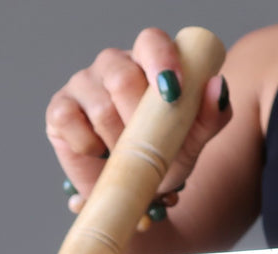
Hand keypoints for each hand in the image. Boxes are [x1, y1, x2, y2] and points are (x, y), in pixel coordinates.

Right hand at [45, 28, 231, 204]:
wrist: (140, 188)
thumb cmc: (169, 153)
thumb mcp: (196, 138)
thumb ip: (212, 113)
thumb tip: (217, 85)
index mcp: (150, 62)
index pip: (152, 41)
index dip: (162, 61)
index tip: (174, 91)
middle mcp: (114, 66)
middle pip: (122, 78)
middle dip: (140, 119)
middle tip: (150, 144)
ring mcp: (84, 84)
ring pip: (100, 106)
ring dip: (119, 142)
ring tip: (129, 154)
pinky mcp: (60, 109)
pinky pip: (68, 120)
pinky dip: (89, 145)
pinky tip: (101, 153)